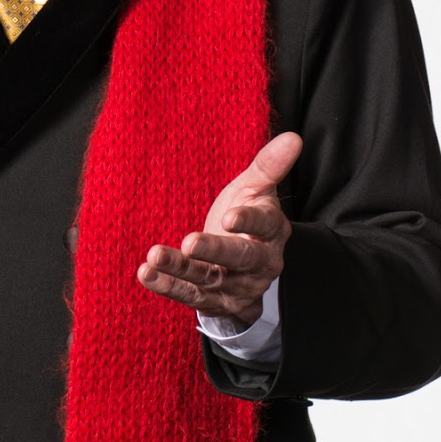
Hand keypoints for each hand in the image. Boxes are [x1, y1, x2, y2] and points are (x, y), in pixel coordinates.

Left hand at [137, 132, 301, 325]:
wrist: (245, 267)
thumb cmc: (247, 216)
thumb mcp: (256, 190)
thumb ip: (269, 166)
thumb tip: (293, 137)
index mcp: (273, 232)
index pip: (265, 226)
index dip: (248, 222)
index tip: (228, 216)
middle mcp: (261, 264)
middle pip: (240, 258)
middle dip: (215, 251)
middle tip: (189, 242)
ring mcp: (240, 287)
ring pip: (209, 279)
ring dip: (180, 270)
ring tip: (154, 257)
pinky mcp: (218, 304)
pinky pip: (191, 296)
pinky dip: (168, 286)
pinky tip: (147, 273)